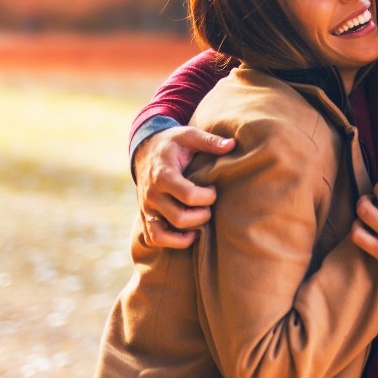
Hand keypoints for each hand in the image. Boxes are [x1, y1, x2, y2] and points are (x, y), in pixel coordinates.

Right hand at [133, 126, 232, 248]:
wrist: (145, 150)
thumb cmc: (172, 143)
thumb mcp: (188, 135)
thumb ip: (209, 141)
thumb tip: (232, 144)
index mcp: (163, 175)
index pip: (188, 195)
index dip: (208, 196)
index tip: (213, 188)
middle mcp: (152, 195)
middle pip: (180, 218)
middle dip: (203, 215)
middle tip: (210, 205)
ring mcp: (147, 208)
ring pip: (164, 234)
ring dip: (188, 233)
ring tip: (201, 221)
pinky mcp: (146, 215)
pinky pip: (154, 238)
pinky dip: (172, 242)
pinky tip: (190, 233)